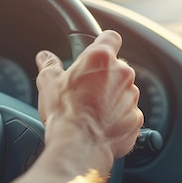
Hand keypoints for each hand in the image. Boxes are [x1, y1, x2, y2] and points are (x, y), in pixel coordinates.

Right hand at [3, 30, 142, 182]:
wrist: (78, 145)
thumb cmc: (64, 112)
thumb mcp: (48, 83)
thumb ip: (49, 65)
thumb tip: (45, 57)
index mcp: (100, 58)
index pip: (110, 37)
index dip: (103, 42)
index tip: (96, 49)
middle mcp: (122, 74)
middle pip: (117, 66)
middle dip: (104, 75)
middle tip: (85, 88)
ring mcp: (132, 97)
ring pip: (123, 90)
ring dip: (111, 96)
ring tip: (90, 110)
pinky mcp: (136, 119)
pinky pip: (127, 113)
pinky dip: (117, 117)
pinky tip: (99, 124)